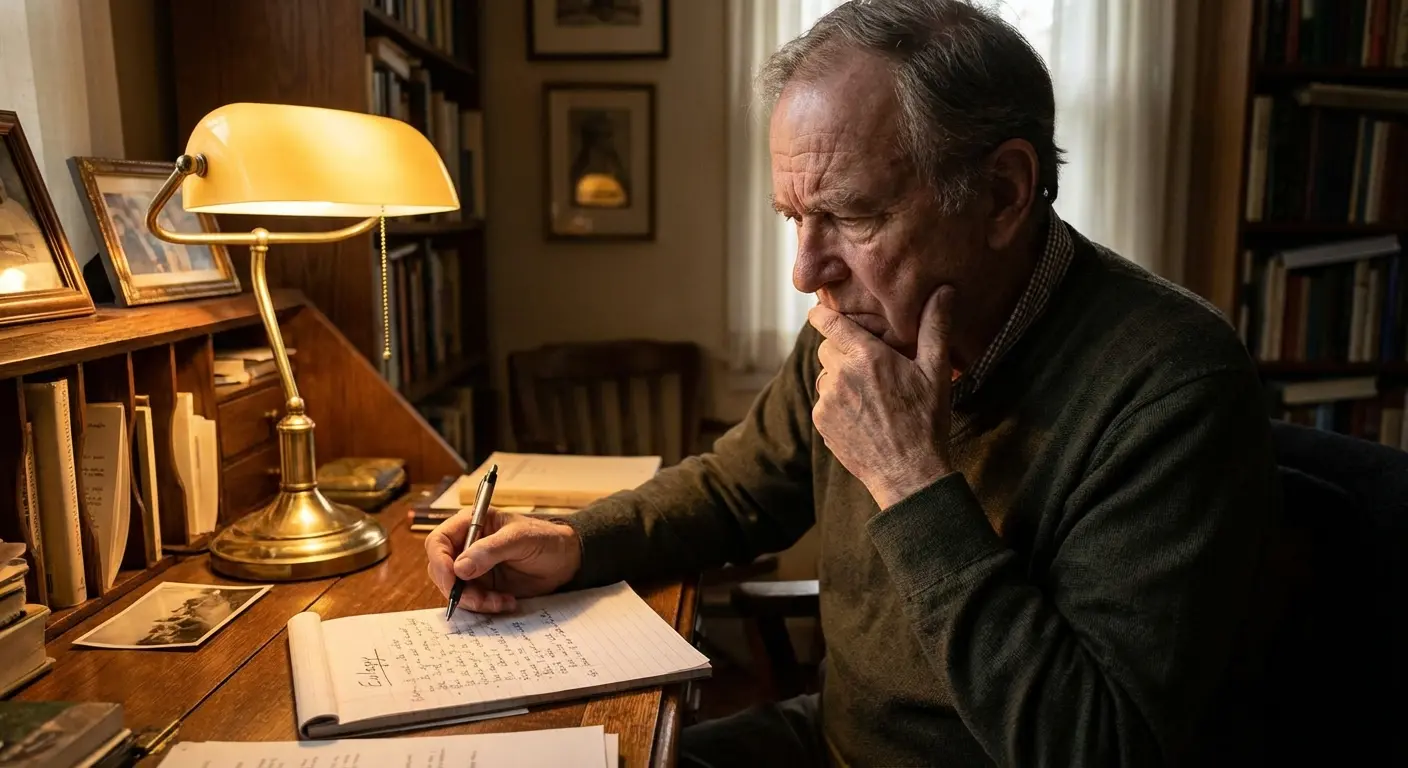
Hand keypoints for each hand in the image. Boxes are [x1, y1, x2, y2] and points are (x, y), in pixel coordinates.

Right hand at [424, 507, 581, 613]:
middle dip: (456, 588)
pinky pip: (472, 601)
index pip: (438, 541)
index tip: (452, 579)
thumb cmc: (544, 538)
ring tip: (500, 601)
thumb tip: (460, 568)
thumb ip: (490, 550)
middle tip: (479, 599)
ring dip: (473, 601)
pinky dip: (485, 606)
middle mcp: (466, 546)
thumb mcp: (519, 539)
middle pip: (440, 570)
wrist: (565, 560)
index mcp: (471, 524)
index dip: (439, 561)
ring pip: (455, 590)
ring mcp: (474, 568)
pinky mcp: (484, 586)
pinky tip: (507, 602)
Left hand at [809, 286, 954, 508]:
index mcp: (867, 356)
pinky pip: (823, 401)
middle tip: (869, 366)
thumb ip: (935, 327)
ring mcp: (828, 400)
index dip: (822, 314)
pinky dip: (836, 404)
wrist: (909, 473)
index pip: (830, 323)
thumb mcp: (936, 371)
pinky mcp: (821, 422)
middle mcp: (841, 375)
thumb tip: (943, 290)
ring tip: (869, 395)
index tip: (819, 311)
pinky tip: (862, 416)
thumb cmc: (926, 420)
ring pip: (825, 376)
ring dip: (840, 379)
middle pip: (827, 348)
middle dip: (842, 351)